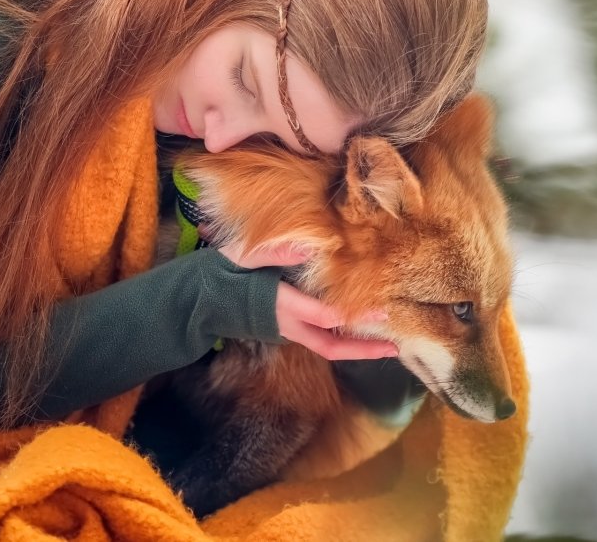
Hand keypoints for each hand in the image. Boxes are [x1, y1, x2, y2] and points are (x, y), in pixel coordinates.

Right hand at [216, 239, 396, 360]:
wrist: (202, 300)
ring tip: (388, 345)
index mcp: (279, 305)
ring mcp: (288, 331)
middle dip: (362, 351)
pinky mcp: (289, 330)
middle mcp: (287, 324)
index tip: (380, 310)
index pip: (322, 316)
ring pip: (327, 347)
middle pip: (330, 346)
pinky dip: (344, 339)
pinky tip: (363, 331)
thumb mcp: (243, 255)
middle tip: (394, 347)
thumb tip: (309, 247)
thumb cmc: (223, 272)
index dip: (352, 315)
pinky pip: (321, 339)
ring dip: (357, 349)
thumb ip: (274, 252)